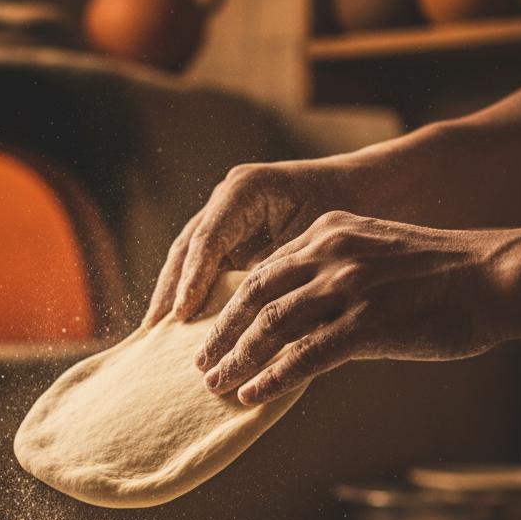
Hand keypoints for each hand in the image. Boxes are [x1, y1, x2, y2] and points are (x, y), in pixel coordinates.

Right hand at [145, 159, 364, 325]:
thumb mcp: (314, 240)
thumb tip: (255, 319)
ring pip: (188, 256)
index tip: (181, 315)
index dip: (192, 279)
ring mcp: (226, 213)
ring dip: (173, 293)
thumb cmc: (348, 209)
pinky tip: (181, 323)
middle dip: (169, 289)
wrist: (367, 188)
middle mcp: (227, 198)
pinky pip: (204, 263)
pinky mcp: (232, 233)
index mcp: (245, 189)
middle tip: (153, 329)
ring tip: (155, 331)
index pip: (208, 239)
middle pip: (187, 247)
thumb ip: (280, 272)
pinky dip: (192, 291)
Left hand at [195, 211, 513, 404]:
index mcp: (327, 232)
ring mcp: (346, 287)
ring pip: (271, 325)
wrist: (491, 277)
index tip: (211, 328)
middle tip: (199, 361)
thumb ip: (333, 274)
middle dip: (221, 332)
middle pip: (254, 295)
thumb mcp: (374, 253)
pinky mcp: (365, 323)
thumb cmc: (438, 272)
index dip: (231, 302)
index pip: (264, 269)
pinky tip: (251, 395)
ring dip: (237, 357)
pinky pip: (305, 355)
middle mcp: (328, 254)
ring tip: (215, 383)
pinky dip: (272, 377)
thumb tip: (301, 314)